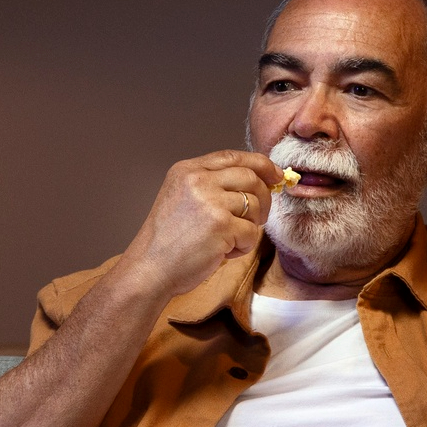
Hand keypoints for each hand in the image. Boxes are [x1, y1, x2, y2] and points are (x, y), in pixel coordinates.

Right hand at [115, 151, 283, 298]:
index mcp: (187, 170)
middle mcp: (198, 180)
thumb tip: (259, 180)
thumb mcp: (182, 198)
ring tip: (229, 240)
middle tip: (259, 218)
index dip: (260, 164)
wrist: (150, 269)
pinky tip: (223, 253)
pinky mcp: (221, 226)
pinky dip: (243, 246)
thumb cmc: (167, 241)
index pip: (233, 157)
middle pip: (251, 178)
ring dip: (250, 227)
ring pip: (255, 206)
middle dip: (264, 198)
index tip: (276, 175)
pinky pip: (252, 233)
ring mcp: (210, 202)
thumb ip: (212, 185)